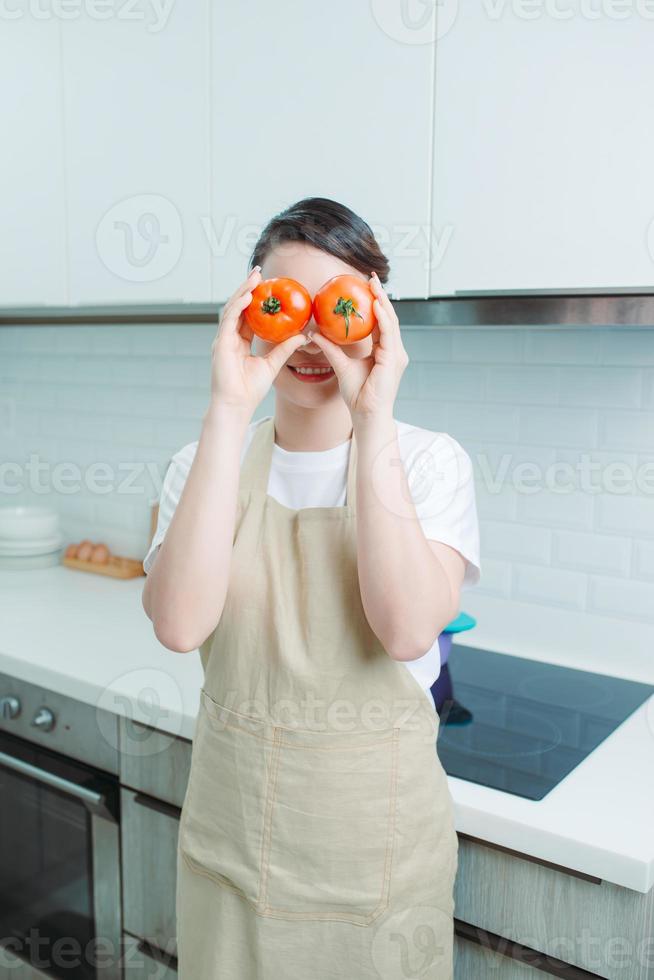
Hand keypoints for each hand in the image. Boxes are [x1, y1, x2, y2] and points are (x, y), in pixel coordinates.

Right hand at [209, 267, 309, 415]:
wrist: (236, 405)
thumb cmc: (250, 389)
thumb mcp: (273, 364)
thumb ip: (285, 348)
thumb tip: (302, 336)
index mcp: (240, 341)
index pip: (247, 315)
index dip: (255, 299)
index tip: (266, 285)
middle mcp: (229, 337)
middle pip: (238, 307)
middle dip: (247, 288)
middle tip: (259, 273)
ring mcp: (223, 340)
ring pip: (232, 309)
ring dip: (243, 291)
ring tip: (254, 278)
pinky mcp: (221, 343)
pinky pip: (229, 320)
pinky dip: (237, 306)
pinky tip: (247, 295)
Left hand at [309, 271, 408, 422]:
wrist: (367, 415)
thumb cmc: (358, 395)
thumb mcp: (341, 366)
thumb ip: (331, 349)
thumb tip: (314, 334)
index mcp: (385, 350)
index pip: (380, 321)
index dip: (375, 302)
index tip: (365, 285)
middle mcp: (393, 350)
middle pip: (388, 317)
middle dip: (380, 295)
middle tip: (371, 277)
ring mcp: (396, 354)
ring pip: (391, 321)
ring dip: (382, 301)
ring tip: (374, 284)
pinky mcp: (393, 359)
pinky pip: (388, 333)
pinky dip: (382, 318)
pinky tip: (375, 305)